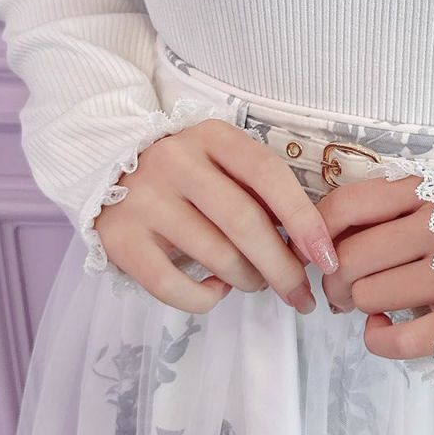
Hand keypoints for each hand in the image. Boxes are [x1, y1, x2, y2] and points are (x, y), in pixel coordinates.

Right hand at [95, 119, 338, 315]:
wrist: (107, 165)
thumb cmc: (187, 173)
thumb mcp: (223, 162)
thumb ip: (260, 191)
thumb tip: (309, 245)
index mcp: (212, 136)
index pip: (268, 175)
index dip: (303, 218)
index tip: (326, 257)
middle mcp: (175, 161)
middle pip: (245, 222)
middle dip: (283, 267)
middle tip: (301, 294)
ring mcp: (143, 199)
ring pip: (216, 256)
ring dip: (249, 280)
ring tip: (255, 282)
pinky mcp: (119, 239)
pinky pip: (173, 285)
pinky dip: (205, 298)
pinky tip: (216, 289)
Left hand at [318, 172, 433, 360]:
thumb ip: (403, 201)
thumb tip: (335, 231)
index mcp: (431, 191)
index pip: (346, 206)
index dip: (319, 234)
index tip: (321, 252)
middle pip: (349, 258)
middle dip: (335, 281)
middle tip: (342, 290)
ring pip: (370, 296)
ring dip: (360, 307)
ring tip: (372, 305)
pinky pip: (396, 339)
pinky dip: (376, 339)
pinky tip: (383, 329)